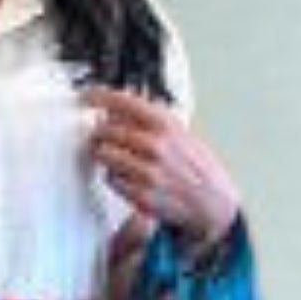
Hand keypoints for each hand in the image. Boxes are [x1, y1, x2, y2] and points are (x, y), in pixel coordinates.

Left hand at [84, 86, 239, 248]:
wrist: (214, 203)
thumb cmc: (197, 167)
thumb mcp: (181, 132)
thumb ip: (151, 119)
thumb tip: (119, 107)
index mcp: (166, 125)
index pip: (123, 101)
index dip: (99, 96)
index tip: (86, 96)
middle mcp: (155, 145)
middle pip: (106, 130)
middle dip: (101, 132)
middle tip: (104, 136)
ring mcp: (147, 171)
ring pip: (104, 154)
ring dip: (105, 154)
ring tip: (118, 157)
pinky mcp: (141, 195)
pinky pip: (110, 178)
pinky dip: (114, 176)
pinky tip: (128, 176)